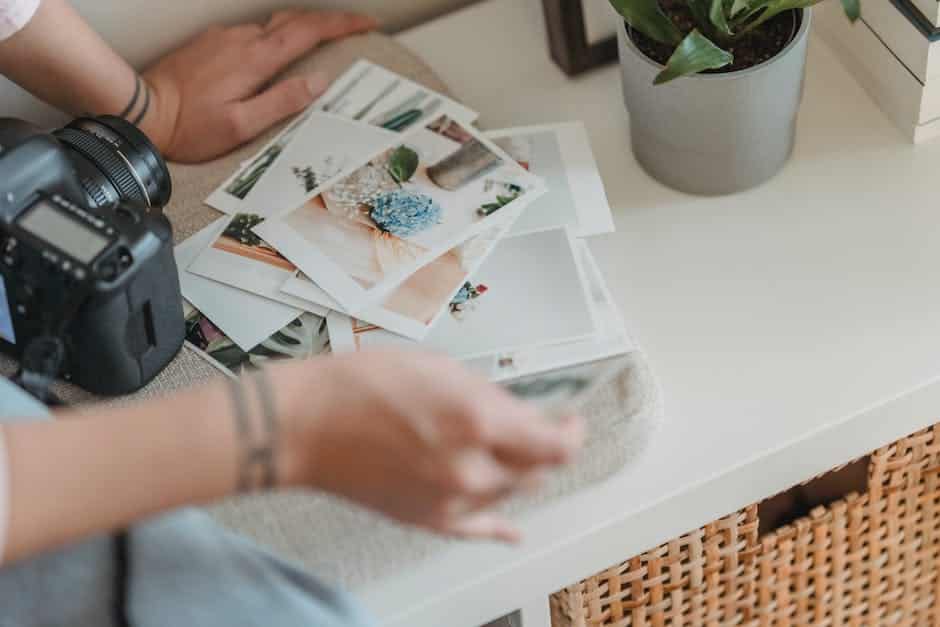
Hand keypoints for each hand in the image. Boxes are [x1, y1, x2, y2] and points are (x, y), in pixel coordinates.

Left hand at [140, 10, 375, 162]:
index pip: (308, 31)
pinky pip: (251, 34)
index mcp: (256, 59)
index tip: (366, 23)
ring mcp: (223, 38)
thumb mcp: (242, 125)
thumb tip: (319, 81)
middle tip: (352, 29)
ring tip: (319, 44)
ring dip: (299, 30)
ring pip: (271, 26)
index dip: (341, 24)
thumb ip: (282, 101)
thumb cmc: (190, 127)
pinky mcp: (210, 43)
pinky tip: (274, 56)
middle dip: (327, 22)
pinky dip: (273, 39)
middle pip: (293, 19)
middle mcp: (241, 40)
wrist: (140, 110)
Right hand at [274, 351, 584, 541]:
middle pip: (537, 471)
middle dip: (541, 448)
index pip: (556, 445)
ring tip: (504, 452)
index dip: (572, 433)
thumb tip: (520, 415)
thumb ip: (489, 396)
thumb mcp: (439, 368)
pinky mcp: (427, 519)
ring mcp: (451, 499)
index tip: (571, 423)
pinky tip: (512, 530)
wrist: (304, 425)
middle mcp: (471, 467)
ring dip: (515, 473)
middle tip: (538, 431)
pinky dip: (499, 527)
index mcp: (479, 421)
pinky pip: (478, 529)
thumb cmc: (359, 387)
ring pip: (510, 495)